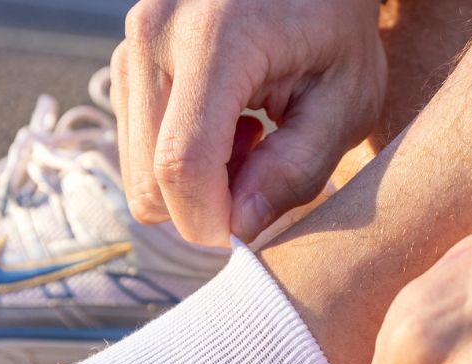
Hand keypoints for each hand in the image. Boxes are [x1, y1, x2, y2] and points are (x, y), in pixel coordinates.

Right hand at [110, 0, 385, 245]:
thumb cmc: (336, 27)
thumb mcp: (347, 99)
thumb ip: (296, 170)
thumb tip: (236, 228)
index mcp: (215, 36)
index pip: (182, 167)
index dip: (211, 221)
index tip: (251, 227)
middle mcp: (154, 35)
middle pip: (151, 184)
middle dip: (204, 207)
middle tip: (262, 167)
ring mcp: (129, 48)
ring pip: (139, 178)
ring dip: (193, 185)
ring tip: (246, 136)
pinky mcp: (124, 65)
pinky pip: (137, 155)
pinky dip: (178, 162)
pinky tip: (222, 122)